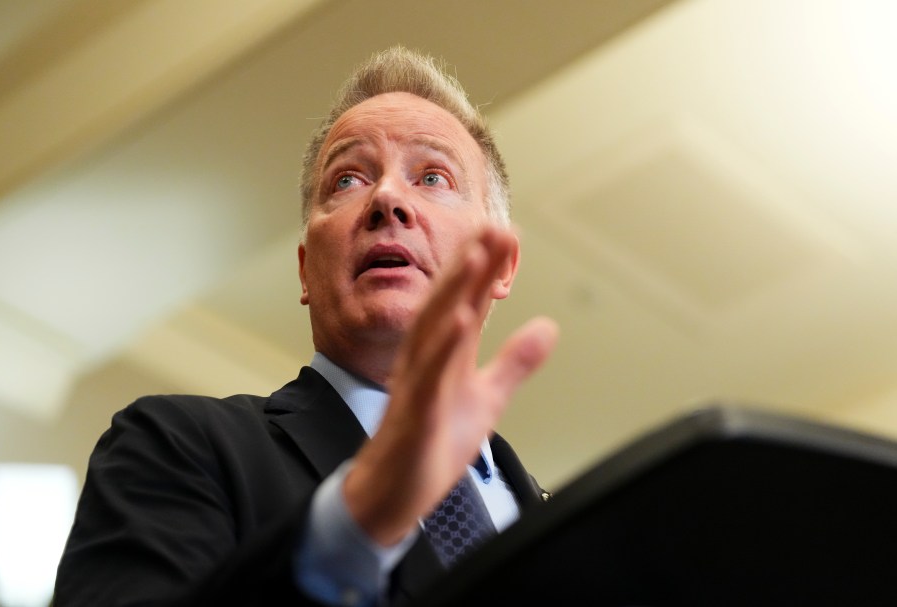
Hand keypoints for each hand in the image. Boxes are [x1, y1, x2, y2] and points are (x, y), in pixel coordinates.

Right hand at [343, 225, 558, 544]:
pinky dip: (443, 346)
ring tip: (473, 258)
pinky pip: (428, 375)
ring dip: (453, 292)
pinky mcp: (415, 412)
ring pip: (433, 329)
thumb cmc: (431, 443)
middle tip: (492, 227)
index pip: (469, 302)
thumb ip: (514, 362)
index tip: (504, 232)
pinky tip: (459, 321)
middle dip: (470, 264)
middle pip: (448, 303)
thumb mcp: (486, 399)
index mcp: (446, 354)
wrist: (393, 492)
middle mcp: (428, 359)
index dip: (486, 268)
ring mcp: (418, 383)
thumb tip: (548, 327)